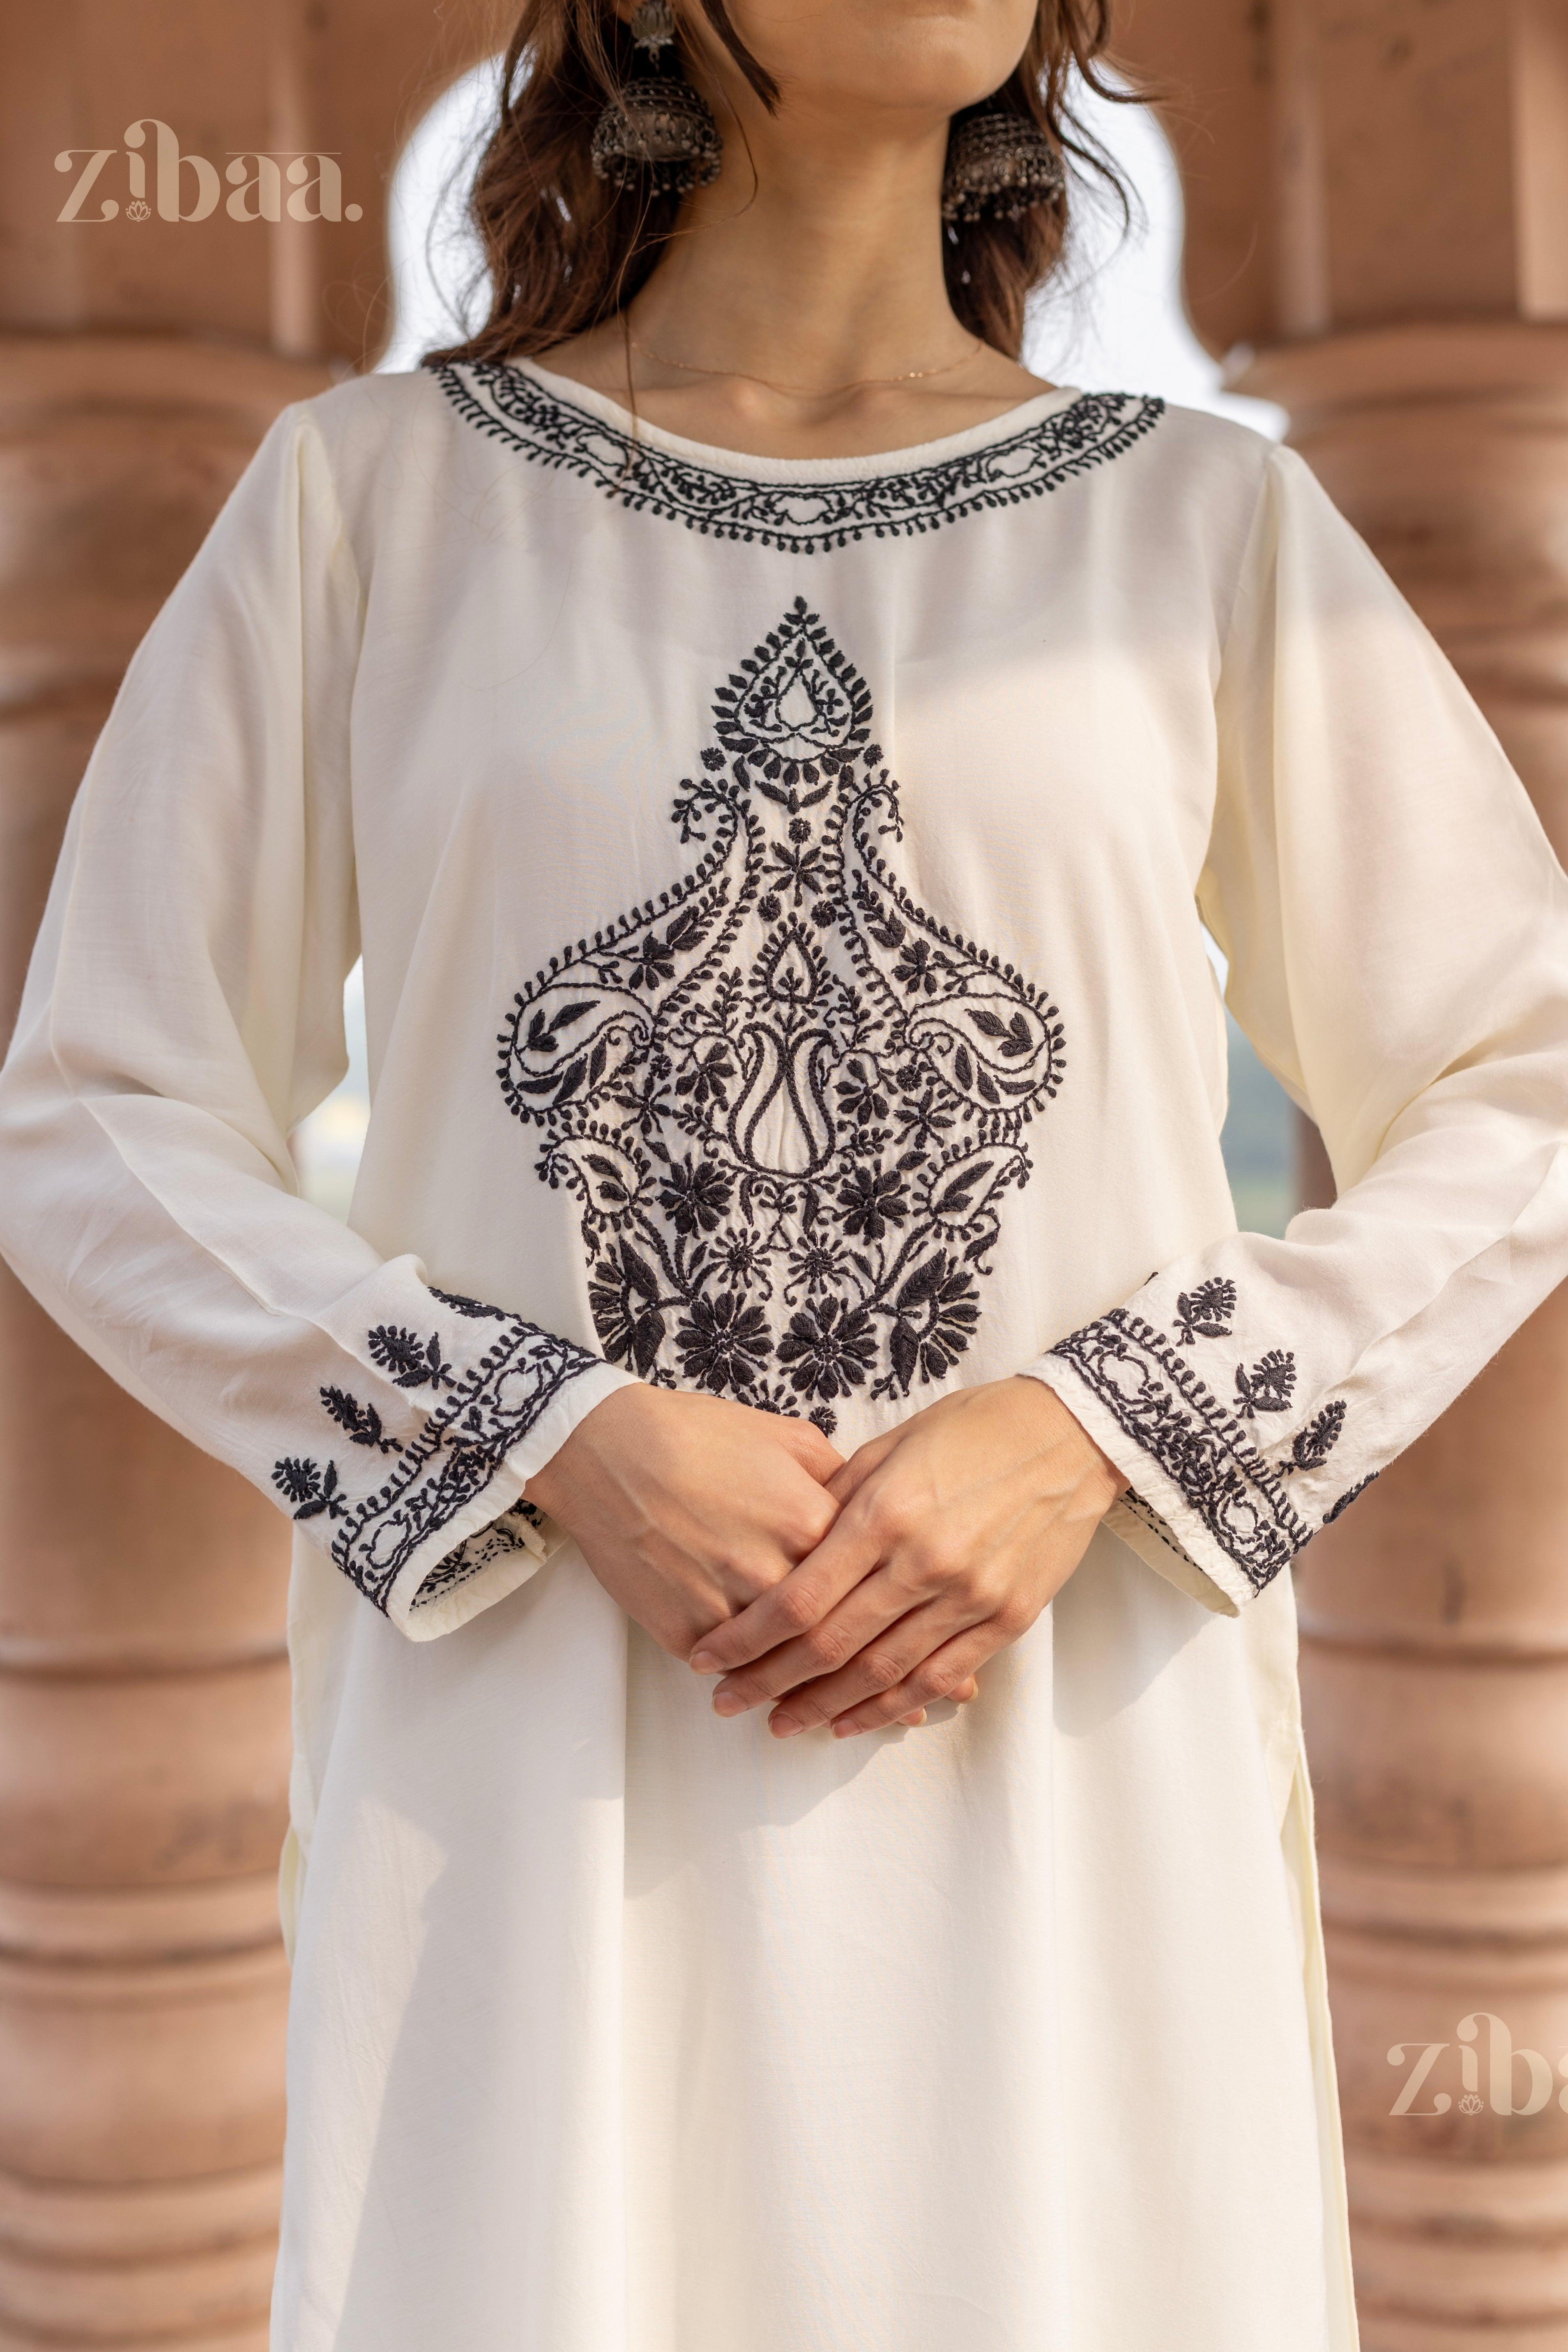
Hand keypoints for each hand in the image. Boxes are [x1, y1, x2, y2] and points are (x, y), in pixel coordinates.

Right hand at [524, 1384, 849, 1664]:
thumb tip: (868, 1512)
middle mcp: (775, 1571)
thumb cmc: (695, 1436)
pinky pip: (729, 1669)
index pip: (865, 1579)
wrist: (605, 1452)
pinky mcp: (684, 1632)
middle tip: (878, 1691)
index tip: (890, 1624)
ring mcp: (728, 1607)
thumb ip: (838, 1476)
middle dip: (853, 1663)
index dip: (876, 1604)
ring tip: (820, 1695)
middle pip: (830, 1632)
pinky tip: (756, 1675)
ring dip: (801, 1681)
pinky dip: (745, 1676)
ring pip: (782, 1663)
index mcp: (811, 1521)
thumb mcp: (785, 1436)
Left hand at [687, 1377, 1124, 1738]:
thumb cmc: (971, 1429)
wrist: (1070, 1435)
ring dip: (824, 1706)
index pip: (799, 1597)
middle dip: (769, 1682)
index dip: (747, 1638)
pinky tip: (853, 1721)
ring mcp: (969, 1595)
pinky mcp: (1007, 1617)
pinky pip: (940, 1677)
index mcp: (885, 1514)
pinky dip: (893, 1707)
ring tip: (782, 1723)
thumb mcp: (890, 1448)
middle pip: (830, 1645)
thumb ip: (836, 1503)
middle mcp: (923, 1562)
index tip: (708, 1658)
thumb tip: (787, 1550)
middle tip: (728, 1704)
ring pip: (882, 1672)